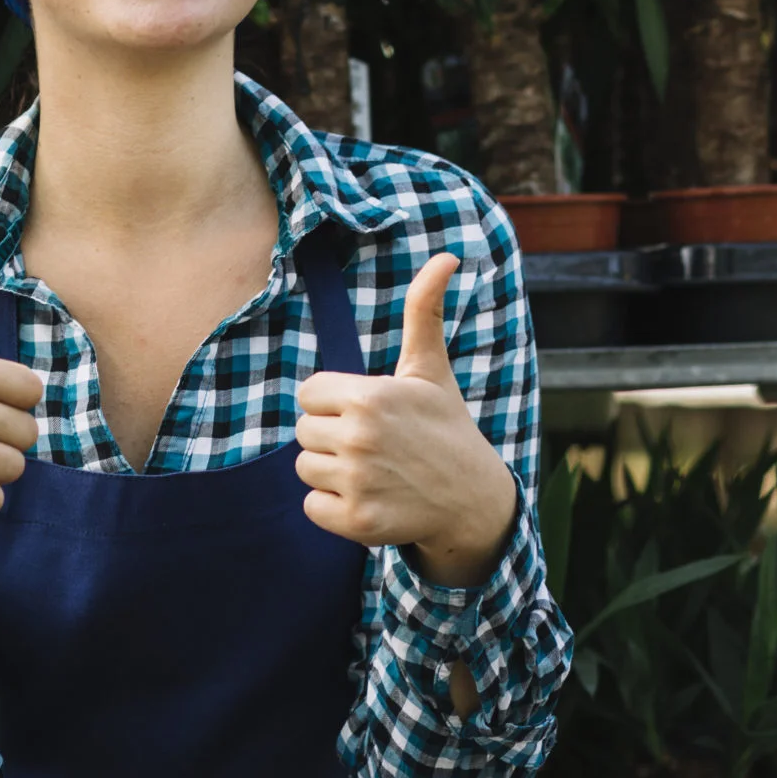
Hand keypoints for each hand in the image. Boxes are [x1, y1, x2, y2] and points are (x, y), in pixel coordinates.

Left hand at [294, 252, 517, 589]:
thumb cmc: (444, 427)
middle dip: (332, 437)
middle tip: (376, 446)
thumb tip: (447, 256)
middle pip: (303, 432)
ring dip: (332, 473)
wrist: (473, 500)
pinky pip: (312, 507)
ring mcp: (358, 481)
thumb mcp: (430, 369)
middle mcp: (360, 438)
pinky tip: (370, 499)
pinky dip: (334, 508)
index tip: (370, 414)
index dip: (334, 403)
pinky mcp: (356, 521)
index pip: (308, 394)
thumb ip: (424, 312)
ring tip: (374, 471)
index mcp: (369, 396)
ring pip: (304, 469)